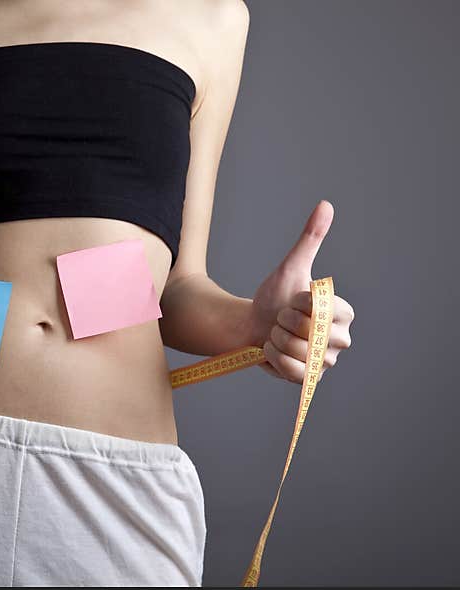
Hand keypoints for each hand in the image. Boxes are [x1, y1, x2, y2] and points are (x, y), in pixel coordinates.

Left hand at [244, 200, 354, 383]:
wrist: (251, 326)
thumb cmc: (273, 297)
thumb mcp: (291, 267)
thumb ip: (311, 239)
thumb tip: (325, 205)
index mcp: (343, 313)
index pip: (322, 309)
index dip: (299, 304)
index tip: (293, 300)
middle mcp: (341, 340)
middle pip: (310, 332)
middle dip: (285, 322)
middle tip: (282, 319)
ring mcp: (326, 362)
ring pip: (298, 351)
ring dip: (276, 340)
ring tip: (276, 334)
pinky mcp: (309, 379)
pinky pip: (291, 371)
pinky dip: (274, 359)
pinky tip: (272, 351)